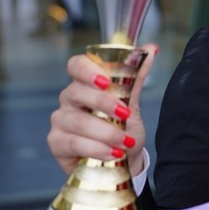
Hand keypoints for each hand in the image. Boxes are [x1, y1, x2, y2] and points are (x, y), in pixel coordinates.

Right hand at [47, 44, 158, 176]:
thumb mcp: (132, 103)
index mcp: (85, 83)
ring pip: (78, 121)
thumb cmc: (124, 128)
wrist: (124, 161)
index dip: (88, 70)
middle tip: (126, 114)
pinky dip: (97, 149)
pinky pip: (74, 143)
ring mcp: (60, 120)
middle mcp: (69, 99)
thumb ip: (136, 77)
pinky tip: (113, 153)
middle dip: (104, 104)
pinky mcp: (56, 143)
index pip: (76, 65)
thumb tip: (151, 49)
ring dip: (106, 132)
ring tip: (126, 142)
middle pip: (77, 92)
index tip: (106, 81)